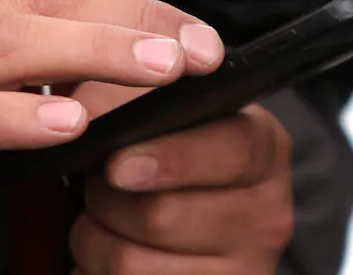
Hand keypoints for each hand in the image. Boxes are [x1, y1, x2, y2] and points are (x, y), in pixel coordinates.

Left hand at [70, 105, 293, 274]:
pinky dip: (94, 273)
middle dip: (105, 198)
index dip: (171, 158)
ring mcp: (243, 269)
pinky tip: (103, 255)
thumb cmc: (167, 149)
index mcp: (265, 149)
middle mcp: (266, 214)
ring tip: (97, 220)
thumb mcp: (160, 108)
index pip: (233, 151)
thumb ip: (130, 96)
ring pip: (133, 263)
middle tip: (94, 184)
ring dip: (92, 240)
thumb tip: (85, 113)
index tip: (118, 165)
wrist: (187, 209)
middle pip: (164, 215)